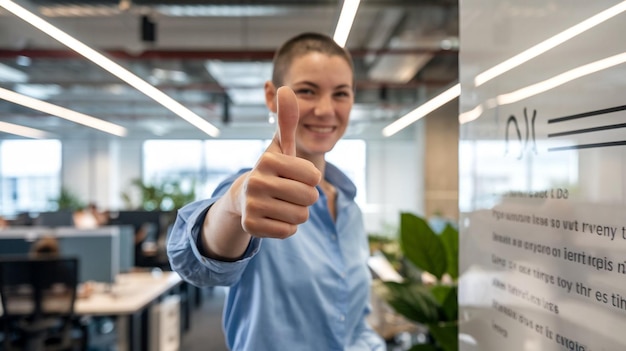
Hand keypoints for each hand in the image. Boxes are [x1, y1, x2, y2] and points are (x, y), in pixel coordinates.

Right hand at [239, 86, 320, 237]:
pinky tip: (273, 216)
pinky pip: (289, 231)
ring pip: (301, 216)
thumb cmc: (272, 170)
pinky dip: (286, 227)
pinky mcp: (251, 227)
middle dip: (305, 197)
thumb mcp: (281, 146)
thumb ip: (287, 120)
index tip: (293, 175)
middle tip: (288, 192)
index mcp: (268, 160)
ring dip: (296, 212)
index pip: (314, 176)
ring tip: (280, 204)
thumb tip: (286, 87)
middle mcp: (256, 182)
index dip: (309, 178)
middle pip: (309, 198)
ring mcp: (252, 206)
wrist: (244, 198)